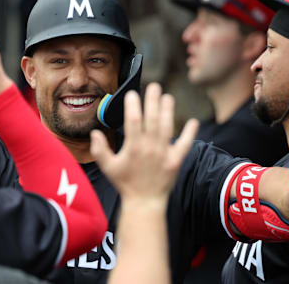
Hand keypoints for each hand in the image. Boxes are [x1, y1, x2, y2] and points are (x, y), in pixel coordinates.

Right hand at [90, 83, 198, 205]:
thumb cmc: (125, 183)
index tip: (132, 94)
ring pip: (167, 127)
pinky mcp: (176, 160)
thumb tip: (94, 132)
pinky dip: (189, 133)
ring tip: (168, 97)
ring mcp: (164, 153)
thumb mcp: (108, 167)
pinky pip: (184, 144)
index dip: (133, 105)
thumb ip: (99, 149)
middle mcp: (150, 147)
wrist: (144, 202)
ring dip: (168, 111)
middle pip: (152, 119)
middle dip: (153, 101)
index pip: (133, 120)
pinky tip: (193, 121)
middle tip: (154, 86)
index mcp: (133, 147)